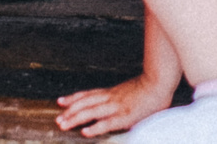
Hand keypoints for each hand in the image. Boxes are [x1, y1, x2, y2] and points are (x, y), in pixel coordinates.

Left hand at [56, 72, 176, 135]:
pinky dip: (95, 127)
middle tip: (57, 119)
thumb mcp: (128, 92)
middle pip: (85, 103)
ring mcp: (116, 107)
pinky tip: (85, 132)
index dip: (73, 98)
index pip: (87, 95)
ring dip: (75, 119)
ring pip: (91, 112)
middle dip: (69, 111)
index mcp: (111, 92)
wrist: (159, 83)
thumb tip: (111, 105)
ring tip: (63, 125)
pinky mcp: (124, 116)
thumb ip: (119, 98)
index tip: (60, 101)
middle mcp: (110, 98)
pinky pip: (107, 123)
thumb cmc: (147, 89)